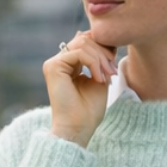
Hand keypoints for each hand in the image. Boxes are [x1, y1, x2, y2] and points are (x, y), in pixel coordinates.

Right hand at [43, 30, 117, 147]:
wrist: (78, 128)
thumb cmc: (88, 110)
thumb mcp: (100, 78)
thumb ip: (100, 59)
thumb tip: (102, 38)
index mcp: (69, 64)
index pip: (86, 42)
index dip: (103, 48)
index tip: (114, 67)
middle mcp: (59, 62)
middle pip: (85, 40)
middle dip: (104, 53)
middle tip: (113, 73)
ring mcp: (54, 63)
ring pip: (82, 44)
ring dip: (101, 59)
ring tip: (108, 76)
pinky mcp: (53, 66)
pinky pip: (79, 53)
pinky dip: (94, 63)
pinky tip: (98, 79)